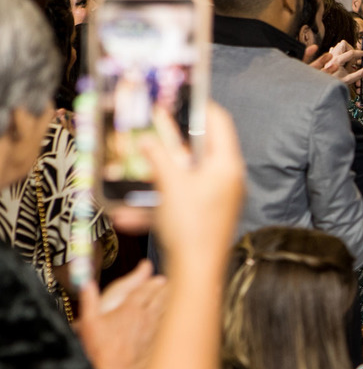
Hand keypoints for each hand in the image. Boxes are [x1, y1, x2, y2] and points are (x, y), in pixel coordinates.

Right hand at [73, 260, 167, 368]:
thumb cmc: (101, 351)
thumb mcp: (89, 322)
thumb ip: (89, 300)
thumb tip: (86, 283)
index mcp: (130, 310)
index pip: (144, 291)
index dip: (151, 283)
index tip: (158, 277)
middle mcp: (145, 319)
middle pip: (160, 299)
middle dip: (165, 289)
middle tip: (171, 282)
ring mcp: (153, 332)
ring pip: (165, 312)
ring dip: (170, 302)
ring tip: (175, 296)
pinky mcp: (155, 344)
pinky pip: (165, 327)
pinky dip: (170, 319)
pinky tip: (171, 320)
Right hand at [113, 104, 244, 269]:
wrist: (197, 272)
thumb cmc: (192, 226)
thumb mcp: (171, 184)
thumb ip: (159, 157)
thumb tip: (148, 140)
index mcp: (226, 164)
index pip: (219, 122)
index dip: (200, 106)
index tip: (181, 96)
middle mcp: (226, 178)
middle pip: (199, 148)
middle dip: (171, 139)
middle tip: (152, 125)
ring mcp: (216, 196)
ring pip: (184, 174)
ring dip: (157, 173)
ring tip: (134, 164)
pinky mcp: (204, 213)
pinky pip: (179, 199)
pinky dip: (157, 201)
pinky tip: (129, 214)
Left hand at [311, 41, 362, 87]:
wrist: (324, 85)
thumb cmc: (334, 82)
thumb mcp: (349, 79)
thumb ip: (359, 74)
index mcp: (338, 60)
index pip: (352, 53)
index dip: (362, 53)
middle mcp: (333, 56)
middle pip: (344, 44)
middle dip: (352, 49)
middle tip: (355, 57)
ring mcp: (330, 56)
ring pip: (339, 45)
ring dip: (346, 50)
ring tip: (349, 60)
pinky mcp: (328, 58)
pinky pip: (335, 50)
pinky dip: (341, 53)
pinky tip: (343, 60)